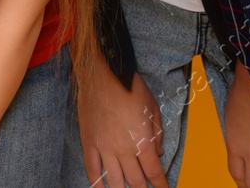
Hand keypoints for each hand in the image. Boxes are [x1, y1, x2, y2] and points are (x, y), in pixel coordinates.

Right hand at [79, 67, 167, 187]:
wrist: (103, 73)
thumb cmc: (130, 87)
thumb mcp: (152, 107)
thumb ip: (157, 133)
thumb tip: (158, 152)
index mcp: (142, 141)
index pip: (154, 172)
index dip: (160, 185)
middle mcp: (124, 149)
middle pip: (136, 180)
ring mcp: (104, 147)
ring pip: (115, 180)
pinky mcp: (89, 142)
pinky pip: (92, 168)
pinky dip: (97, 183)